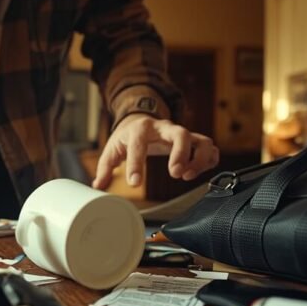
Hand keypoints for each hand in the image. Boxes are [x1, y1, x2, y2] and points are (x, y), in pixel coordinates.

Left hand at [92, 114, 219, 189]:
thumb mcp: (112, 149)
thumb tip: (98, 186)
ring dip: (198, 159)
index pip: (139, 144)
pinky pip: (208, 147)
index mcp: (140, 130)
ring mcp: (180, 133)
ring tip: (186, 175)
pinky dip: (209, 160)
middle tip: (175, 174)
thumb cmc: (127, 136)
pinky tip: (197, 172)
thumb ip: (105, 168)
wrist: (140, 119)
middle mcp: (164, 128)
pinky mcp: (192, 140)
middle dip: (180, 154)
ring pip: (201, 140)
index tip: (134, 183)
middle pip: (181, 134)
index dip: (136, 164)